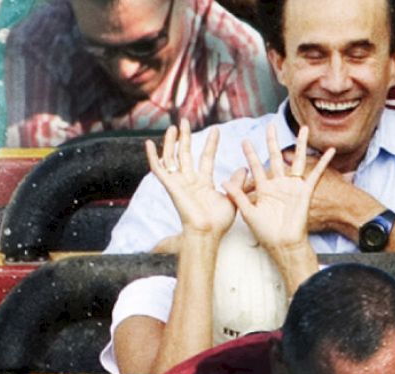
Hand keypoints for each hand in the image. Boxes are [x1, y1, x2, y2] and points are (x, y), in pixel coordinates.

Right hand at [147, 122, 234, 236]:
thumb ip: (237, 182)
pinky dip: (153, 157)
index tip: (216, 130)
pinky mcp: (170, 186)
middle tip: (185, 121)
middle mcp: (189, 181)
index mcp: (203, 183)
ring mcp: (178, 183)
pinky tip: (149, 143)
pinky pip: (158, 169)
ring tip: (173, 126)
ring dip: (171, 142)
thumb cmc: (219, 221)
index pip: (206, 158)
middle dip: (186, 137)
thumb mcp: (232, 198)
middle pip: (185, 154)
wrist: (207, 232)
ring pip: (172, 157)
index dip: (211, 144)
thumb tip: (245, 168)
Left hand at [232, 124, 332, 253]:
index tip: (244, 140)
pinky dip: (323, 162)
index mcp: (263, 189)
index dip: (250, 154)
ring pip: (297, 160)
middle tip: (270, 126)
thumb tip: (223, 182)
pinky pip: (316, 173)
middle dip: (273, 142)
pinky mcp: (305, 191)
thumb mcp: (248, 213)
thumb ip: (237, 196)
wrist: (284, 243)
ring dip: (301, 144)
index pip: (255, 167)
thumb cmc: (265, 232)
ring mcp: (292, 187)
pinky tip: (330, 151)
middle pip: (275, 157)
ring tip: (304, 129)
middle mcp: (278, 184)